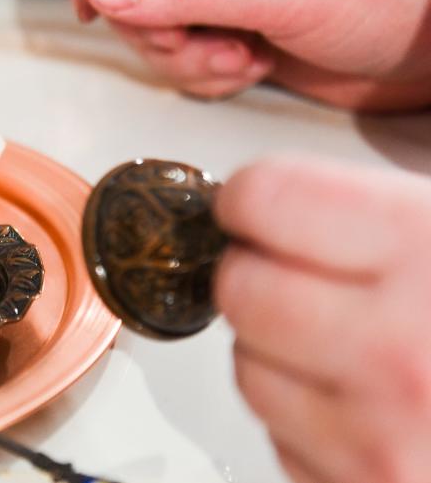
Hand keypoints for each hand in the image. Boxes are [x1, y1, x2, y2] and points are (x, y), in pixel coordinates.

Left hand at [214, 155, 430, 482]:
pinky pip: (287, 444)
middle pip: (241, 288)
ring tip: (349, 342)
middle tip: (299, 270)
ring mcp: (383, 444)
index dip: (256, 196)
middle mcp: (399, 354)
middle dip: (259, 271)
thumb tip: (267, 200)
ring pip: (251, 370)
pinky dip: (309, 420)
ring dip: (279, 350)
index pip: (265, 198)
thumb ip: (386, 215)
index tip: (261, 203)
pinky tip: (371, 404)